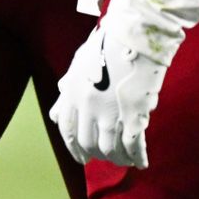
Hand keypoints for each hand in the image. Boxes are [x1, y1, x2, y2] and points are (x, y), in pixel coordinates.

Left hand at [49, 0, 181, 168]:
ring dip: (116, 158)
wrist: (133, 36)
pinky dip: (137, 157)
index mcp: (71, 92)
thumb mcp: (79, 63)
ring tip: (123, 160)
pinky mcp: (133, 114)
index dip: (73, 147)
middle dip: (94, 154)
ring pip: (109, 148)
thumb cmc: (106, 45)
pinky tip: (141, 163)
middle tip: (103, 159)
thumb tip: (58, 107)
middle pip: (87, 142)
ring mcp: (110, 111)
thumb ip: (68, 87)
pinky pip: (133, 145)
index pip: (66, 129)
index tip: (81, 158)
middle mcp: (87, 105)